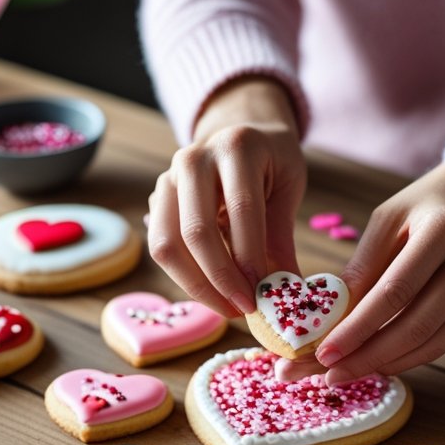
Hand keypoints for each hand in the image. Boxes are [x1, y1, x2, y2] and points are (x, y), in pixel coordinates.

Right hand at [147, 76, 305, 316]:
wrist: (241, 136)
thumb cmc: (270, 163)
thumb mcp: (288, 188)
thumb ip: (281, 238)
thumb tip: (288, 296)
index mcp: (236, 147)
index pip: (240, 209)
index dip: (249, 256)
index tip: (262, 293)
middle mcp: (193, 159)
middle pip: (195, 231)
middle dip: (220, 278)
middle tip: (243, 308)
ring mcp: (167, 179)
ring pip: (167, 245)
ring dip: (197, 286)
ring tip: (227, 308)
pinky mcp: (156, 201)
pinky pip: (161, 249)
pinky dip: (185, 277)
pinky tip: (212, 292)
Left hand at [279, 133, 444, 383]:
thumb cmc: (426, 206)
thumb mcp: (387, 219)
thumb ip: (362, 267)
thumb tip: (328, 320)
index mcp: (443, 229)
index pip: (395, 291)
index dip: (358, 327)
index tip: (324, 353)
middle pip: (416, 325)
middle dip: (368, 357)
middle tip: (329, 376)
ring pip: (432, 343)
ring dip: (386, 364)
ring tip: (347, 373)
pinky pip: (444, 341)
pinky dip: (409, 356)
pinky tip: (379, 360)